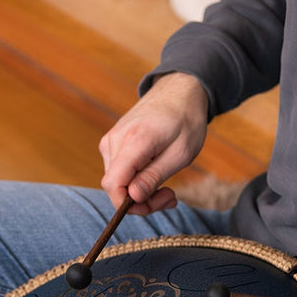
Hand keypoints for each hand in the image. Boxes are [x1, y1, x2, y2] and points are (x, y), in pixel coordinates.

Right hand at [98, 72, 209, 214]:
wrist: (178, 91)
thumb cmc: (185, 120)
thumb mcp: (180, 153)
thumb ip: (154, 176)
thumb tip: (132, 198)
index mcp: (134, 140)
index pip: (113, 185)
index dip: (130, 205)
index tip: (157, 204)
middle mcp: (115, 140)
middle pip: (115, 187)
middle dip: (142, 200)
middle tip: (170, 197)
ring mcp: (111, 141)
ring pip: (117, 182)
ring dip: (140, 192)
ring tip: (167, 188)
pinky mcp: (112, 143)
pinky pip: (119, 172)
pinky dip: (136, 180)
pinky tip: (155, 175)